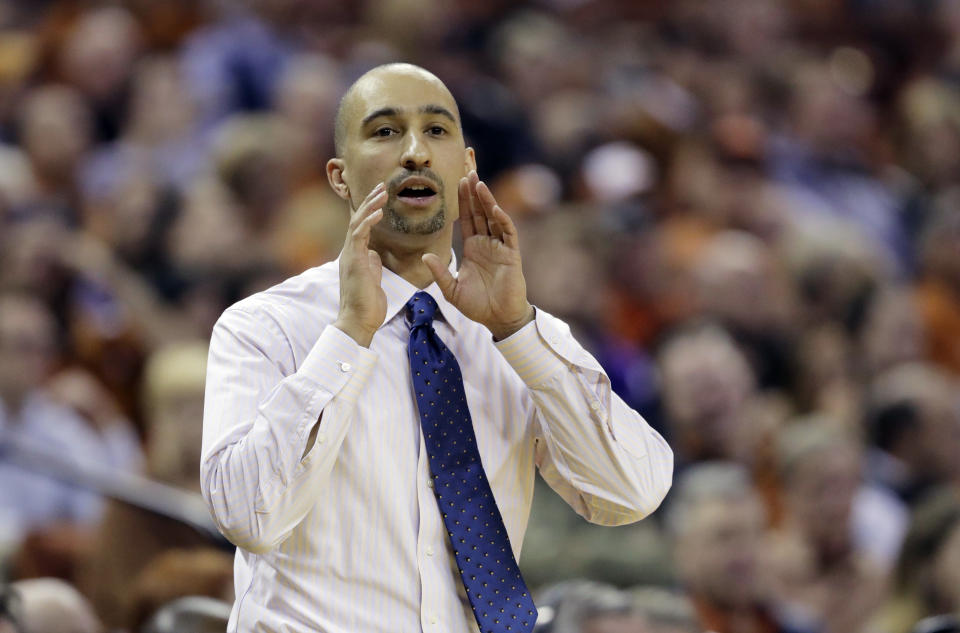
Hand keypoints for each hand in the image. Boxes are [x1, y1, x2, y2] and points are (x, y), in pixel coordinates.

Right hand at [333, 183, 387, 346]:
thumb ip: (371, 265)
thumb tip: (374, 254)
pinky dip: (368, 221)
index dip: (370, 210)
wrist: (358, 322)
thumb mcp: (372, 279)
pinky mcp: (353, 261)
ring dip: (370, 206)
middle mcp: (350, 252)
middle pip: (358, 219)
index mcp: (355, 255)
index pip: (361, 226)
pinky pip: (359, 235)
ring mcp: (350, 255)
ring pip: (357, 222)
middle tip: (382, 185)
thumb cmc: (367, 305)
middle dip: (370, 201)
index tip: (381, 196)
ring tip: (382, 192)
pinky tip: (379, 212)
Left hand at [423, 171, 533, 339]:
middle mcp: (486, 243)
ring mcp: (500, 247)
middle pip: (479, 211)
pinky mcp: (511, 255)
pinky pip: (507, 232)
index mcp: (472, 248)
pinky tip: (494, 207)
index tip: (458, 180)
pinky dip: (501, 219)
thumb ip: (440, 272)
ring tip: (478, 182)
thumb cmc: (477, 306)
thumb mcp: (451, 290)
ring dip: (486, 199)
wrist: (499, 319)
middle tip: (468, 170)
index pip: (467, 218)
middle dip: (474, 191)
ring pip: (493, 217)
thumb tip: (425, 256)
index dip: (463, 200)